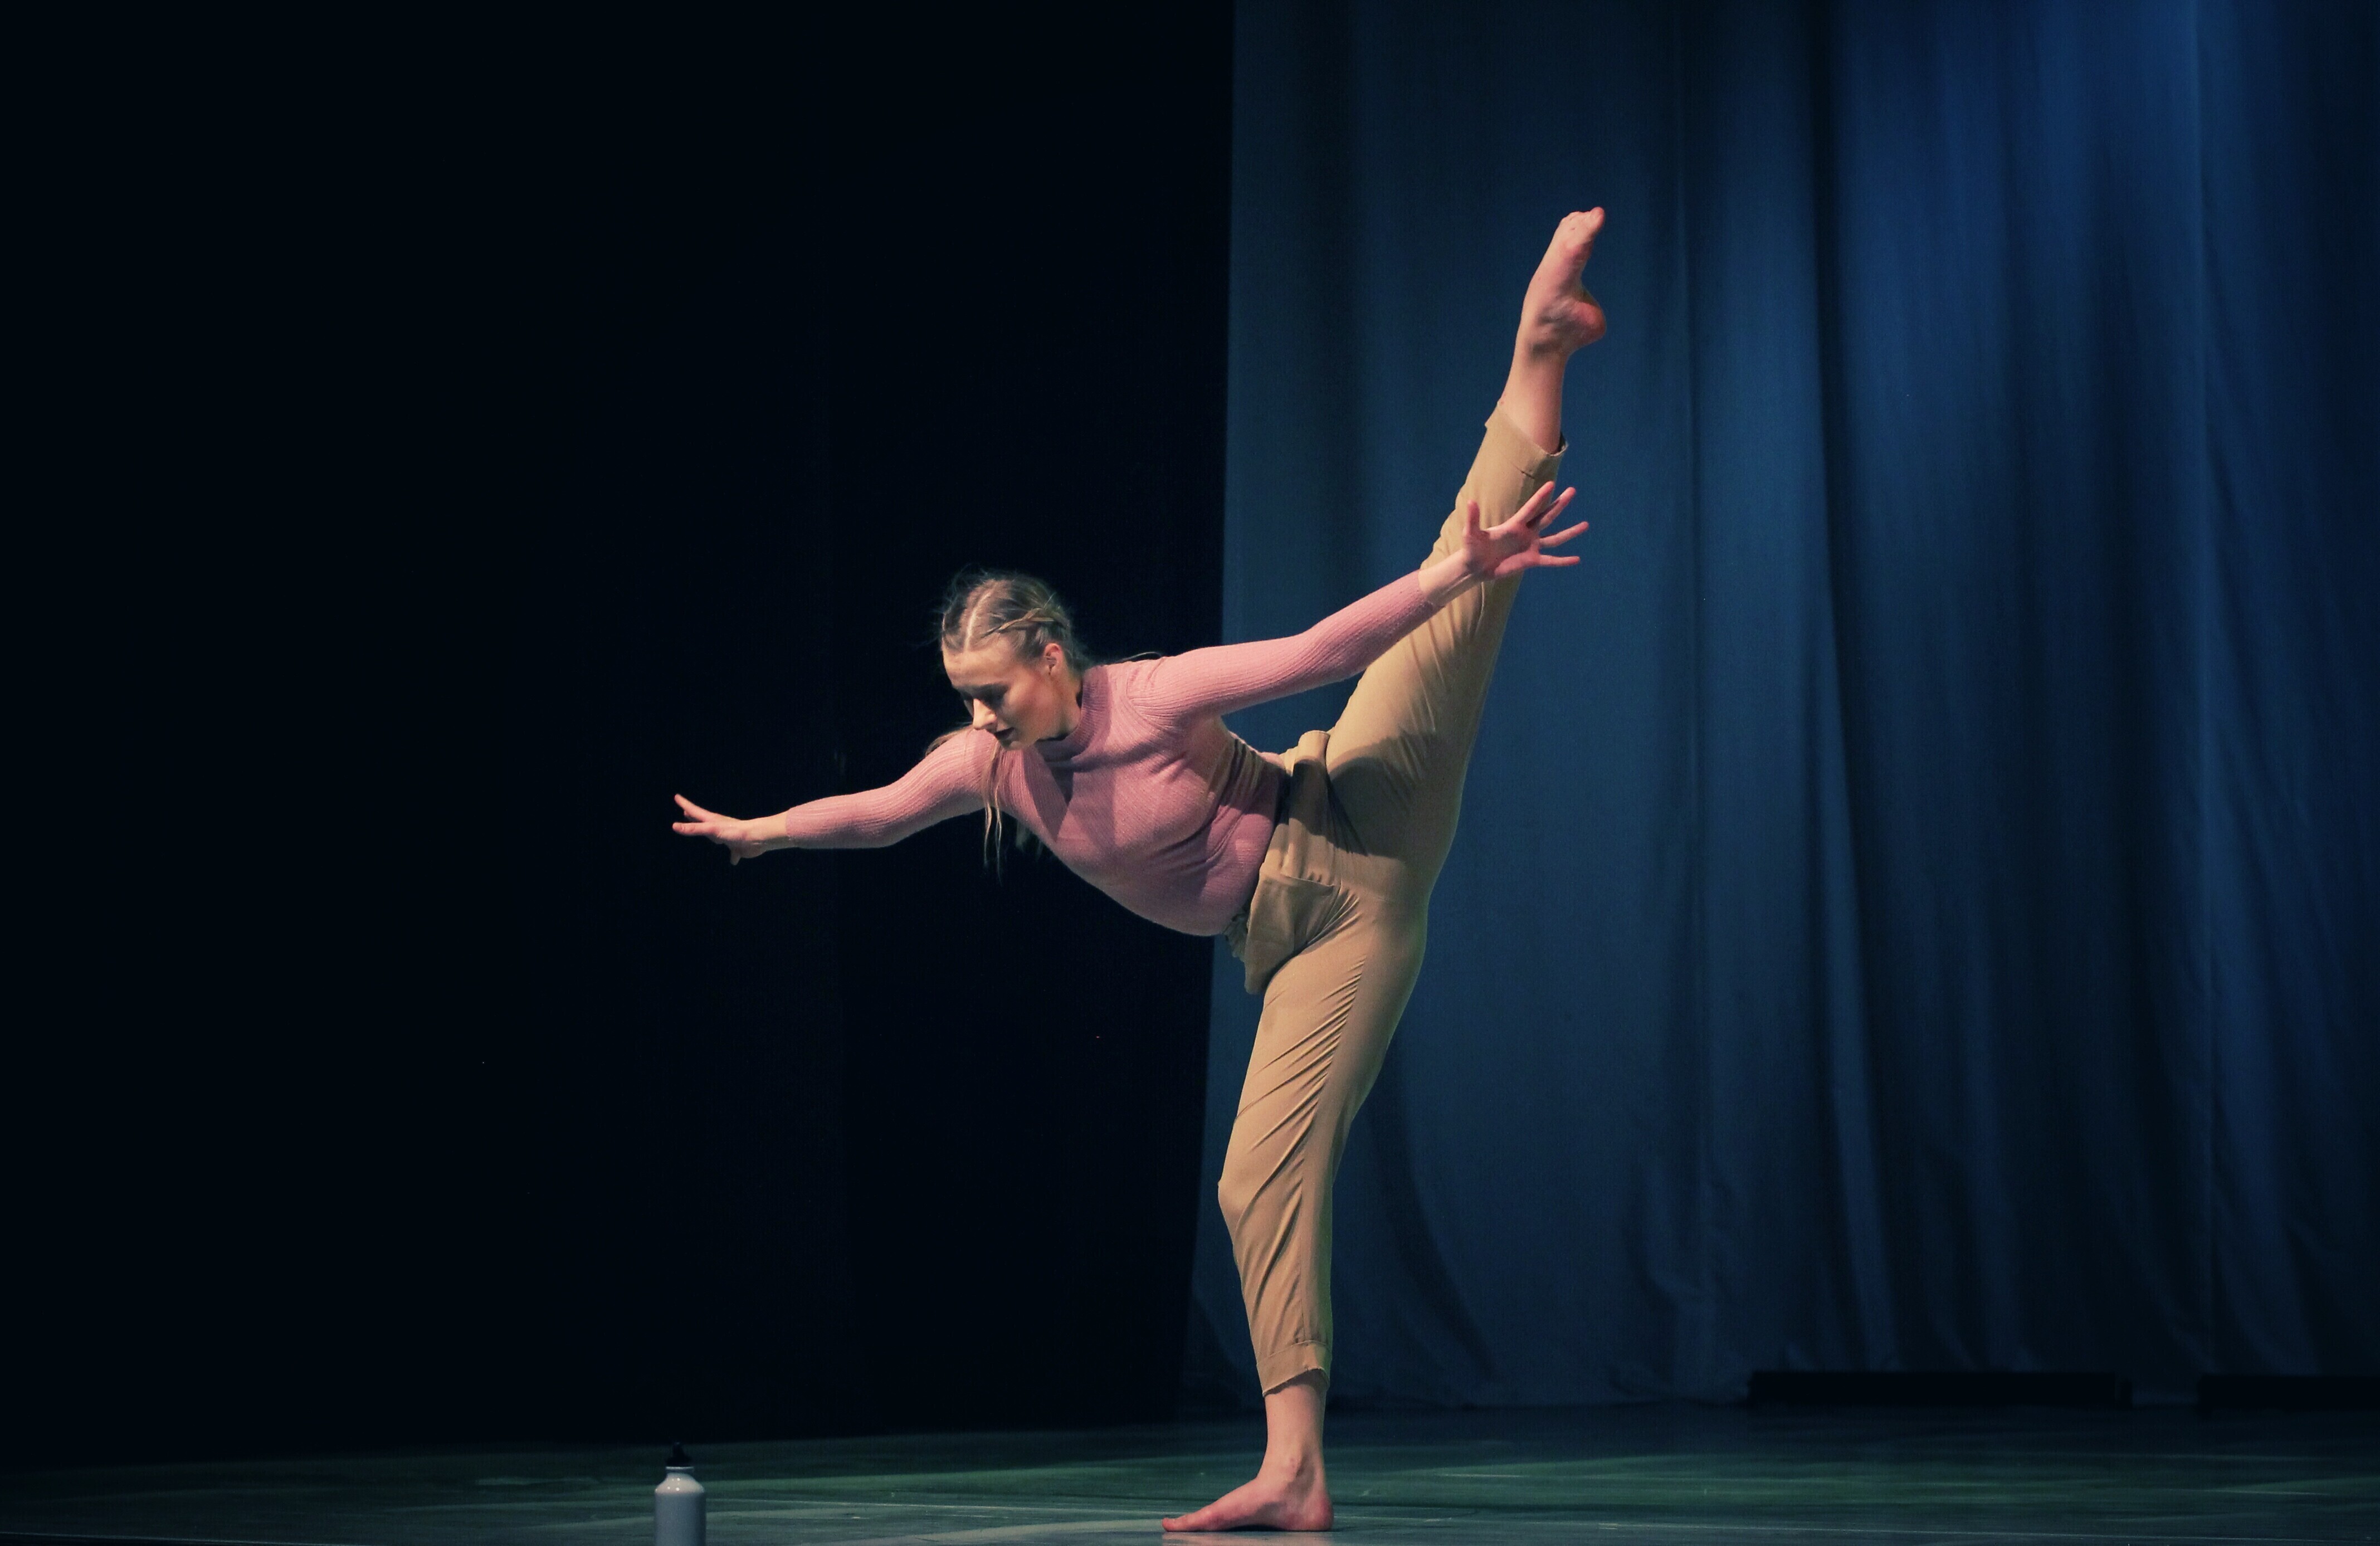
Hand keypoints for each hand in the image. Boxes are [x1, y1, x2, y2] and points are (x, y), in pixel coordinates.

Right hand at [672, 794, 770, 863]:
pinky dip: (732, 856)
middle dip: (693, 817)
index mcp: (712, 821)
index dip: (685, 804)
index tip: (677, 796)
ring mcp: (728, 837)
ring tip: (704, 833)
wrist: (757, 838)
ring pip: (715, 836)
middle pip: (702, 821)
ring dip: (709, 834)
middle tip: (686, 812)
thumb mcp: (711, 829)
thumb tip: (674, 826)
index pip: (694, 811)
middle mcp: (719, 827)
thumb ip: (694, 829)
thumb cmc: (734, 831)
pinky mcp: (737, 847)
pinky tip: (733, 861)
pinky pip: (732, 852)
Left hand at [1431, 481, 1586, 598]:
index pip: (1530, 508)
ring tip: (1586, 525)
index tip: (1552, 484)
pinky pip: (1551, 560)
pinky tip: (1577, 559)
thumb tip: (1470, 501)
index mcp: (1514, 524)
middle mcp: (1526, 533)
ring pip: (1555, 538)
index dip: (1540, 497)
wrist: (1475, 567)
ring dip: (1570, 532)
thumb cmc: (1472, 548)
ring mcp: (1531, 547)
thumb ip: (1473, 518)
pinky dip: (1563, 561)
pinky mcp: (1531, 561)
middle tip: (1573, 491)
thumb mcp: (1471, 533)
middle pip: (1547, 516)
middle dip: (1560, 504)